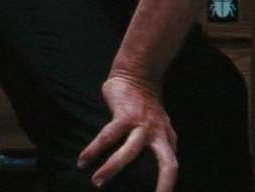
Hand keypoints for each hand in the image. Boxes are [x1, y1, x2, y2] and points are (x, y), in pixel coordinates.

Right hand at [77, 75, 178, 190]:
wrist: (138, 73)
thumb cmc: (146, 105)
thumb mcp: (159, 126)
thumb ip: (157, 146)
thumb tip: (148, 172)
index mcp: (167, 138)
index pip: (172, 167)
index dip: (168, 186)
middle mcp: (159, 133)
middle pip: (167, 163)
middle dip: (162, 185)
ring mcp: (142, 124)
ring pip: (129, 152)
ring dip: (111, 169)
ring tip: (96, 182)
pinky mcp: (124, 115)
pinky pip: (107, 136)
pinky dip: (94, 149)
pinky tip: (83, 160)